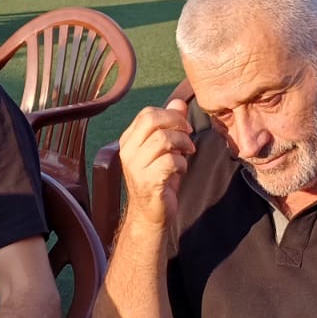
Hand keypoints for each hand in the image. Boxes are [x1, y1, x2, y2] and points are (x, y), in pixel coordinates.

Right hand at [117, 100, 194, 227]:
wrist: (150, 215)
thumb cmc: (159, 181)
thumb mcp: (165, 150)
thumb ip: (170, 125)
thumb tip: (179, 102)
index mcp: (128, 141)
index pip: (147, 113)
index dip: (170, 115)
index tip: (184, 127)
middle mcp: (128, 151)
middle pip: (152, 120)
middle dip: (177, 124)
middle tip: (188, 136)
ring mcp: (136, 166)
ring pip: (164, 139)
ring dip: (183, 145)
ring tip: (186, 154)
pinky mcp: (148, 181)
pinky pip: (171, 161)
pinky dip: (182, 164)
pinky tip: (181, 172)